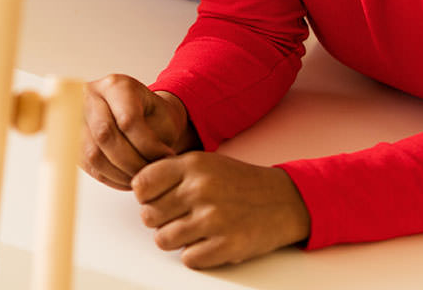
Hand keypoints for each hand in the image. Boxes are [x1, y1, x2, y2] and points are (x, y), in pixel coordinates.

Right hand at [82, 74, 193, 188]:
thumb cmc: (155, 117)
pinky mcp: (71, 139)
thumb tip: (147, 168)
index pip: (127, 119)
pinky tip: (127, 178)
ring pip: (92, 154)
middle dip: (131, 162)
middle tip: (150, 173)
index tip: (164, 157)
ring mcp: (75, 117)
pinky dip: (110, 178)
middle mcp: (89, 96)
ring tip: (139, 178)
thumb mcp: (165, 120)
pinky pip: (87, 165)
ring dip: (119, 174)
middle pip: (104, 135)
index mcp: (116, 85)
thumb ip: (156, 139)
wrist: (140, 116)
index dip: (148, 145)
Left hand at [132, 152, 309, 267]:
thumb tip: (137, 192)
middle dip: (160, 220)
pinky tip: (209, 242)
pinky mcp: (227, 245)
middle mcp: (200, 189)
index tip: (158, 199)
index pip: (141, 186)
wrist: (285, 200)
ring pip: (163, 240)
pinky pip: (188, 259)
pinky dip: (196, 255)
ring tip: (193, 231)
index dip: (145, 197)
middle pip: (149, 216)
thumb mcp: (204, 163)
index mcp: (192, 164)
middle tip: (180, 217)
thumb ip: (171, 173)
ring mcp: (214, 218)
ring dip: (175, 240)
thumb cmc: (239, 183)